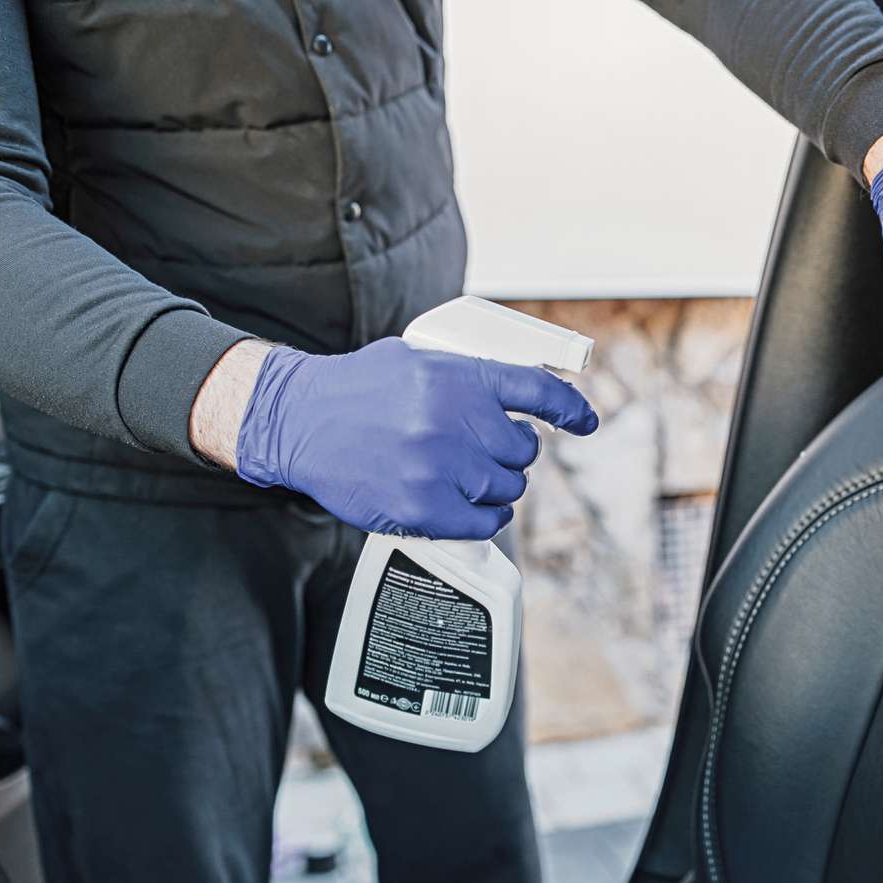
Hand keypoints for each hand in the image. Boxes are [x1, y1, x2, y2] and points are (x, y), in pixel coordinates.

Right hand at [231, 338, 597, 537]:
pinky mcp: (421, 508)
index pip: (536, 390)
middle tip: (484, 451)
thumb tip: (521, 397)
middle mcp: (453, 420)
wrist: (297, 420)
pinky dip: (483, 517)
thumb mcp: (418, 360)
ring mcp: (438, 467)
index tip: (584, 421)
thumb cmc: (359, 391)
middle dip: (511, 453)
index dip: (568, 408)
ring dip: (495, 486)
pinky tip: (467, 505)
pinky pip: (482, 522)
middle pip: (523, 450)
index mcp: (458, 376)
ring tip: (464, 475)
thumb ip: (470, 377)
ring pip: (507, 488)